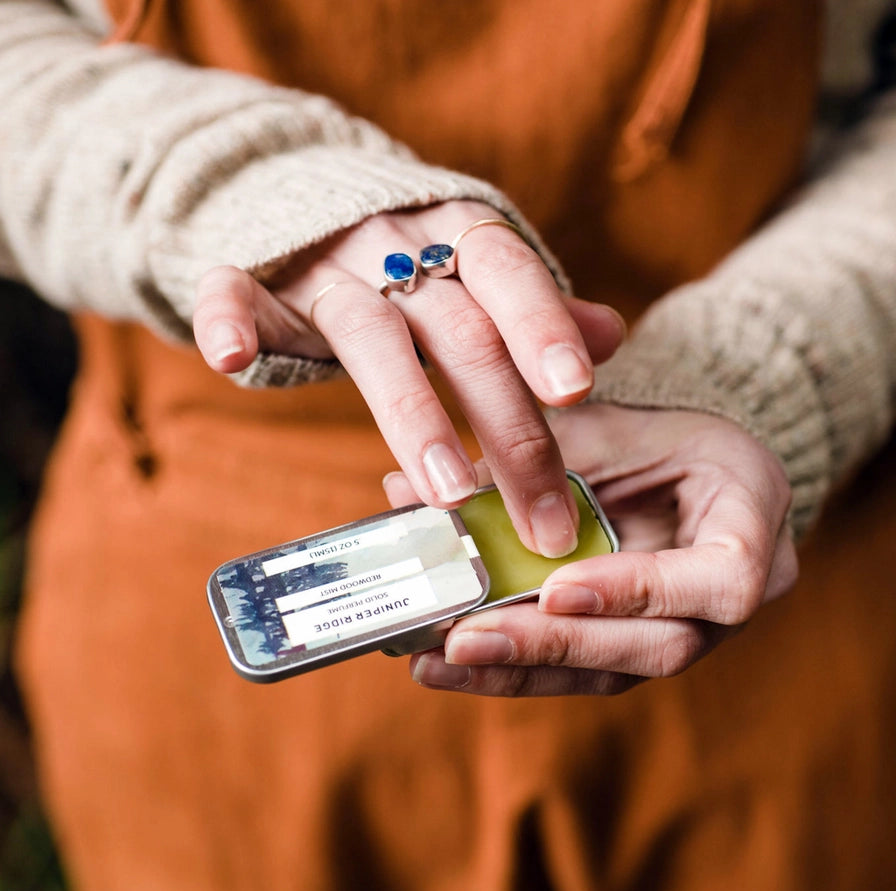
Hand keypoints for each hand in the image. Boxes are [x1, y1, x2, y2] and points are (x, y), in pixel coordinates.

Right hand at [192, 201, 623, 557]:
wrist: (307, 202)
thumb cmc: (410, 259)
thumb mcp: (476, 270)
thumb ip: (536, 308)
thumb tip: (612, 336)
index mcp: (460, 239)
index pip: (511, 277)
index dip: (542, 328)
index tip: (575, 392)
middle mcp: (400, 249)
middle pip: (461, 336)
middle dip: (507, 428)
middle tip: (541, 516)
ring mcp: (327, 269)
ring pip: (369, 335)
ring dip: (409, 412)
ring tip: (444, 489)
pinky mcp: (257, 282)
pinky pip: (234, 293)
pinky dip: (228, 320)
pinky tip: (227, 359)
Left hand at [396, 405, 797, 696]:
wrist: (681, 466)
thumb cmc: (647, 434)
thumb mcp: (600, 425)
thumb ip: (526, 460)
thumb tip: (406, 490)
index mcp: (752, 522)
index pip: (723, 581)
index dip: (640, 591)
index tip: (556, 589)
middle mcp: (733, 596)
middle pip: (658, 646)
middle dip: (554, 646)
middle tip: (465, 641)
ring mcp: (691, 631)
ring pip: (614, 673)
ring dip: (522, 669)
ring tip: (441, 663)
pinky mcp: (640, 647)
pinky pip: (586, 672)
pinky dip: (519, 668)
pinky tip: (454, 665)